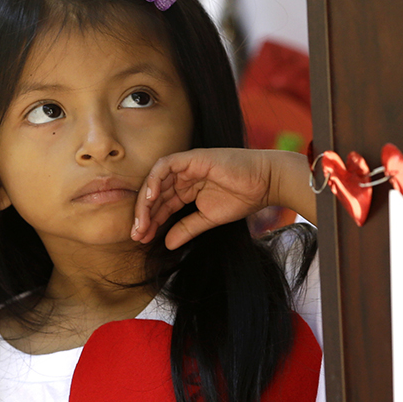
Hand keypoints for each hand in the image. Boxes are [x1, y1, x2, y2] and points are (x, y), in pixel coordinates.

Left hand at [131, 148, 314, 248]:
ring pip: (156, 181)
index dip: (151, 221)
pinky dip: (155, 180)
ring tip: (142, 223)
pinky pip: (165, 166)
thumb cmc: (243, 197)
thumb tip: (167, 244)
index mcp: (187, 188)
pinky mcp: (192, 158)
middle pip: (156, 194)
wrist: (265, 183)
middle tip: (137, 236)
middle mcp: (184, 176)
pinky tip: (150, 199)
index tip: (142, 240)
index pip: (162, 204)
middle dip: (144, 215)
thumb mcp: (209, 218)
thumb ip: (187, 228)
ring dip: (146, 202)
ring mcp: (187, 165)